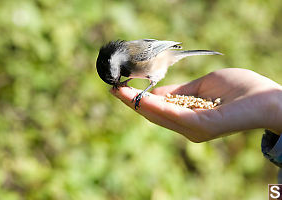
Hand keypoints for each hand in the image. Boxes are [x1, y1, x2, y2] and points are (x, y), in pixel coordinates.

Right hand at [111, 68, 281, 141]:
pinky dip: (155, 106)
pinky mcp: (201, 126)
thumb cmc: (240, 89)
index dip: (140, 100)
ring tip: (120, 93)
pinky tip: (140, 98)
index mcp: (189, 116)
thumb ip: (179, 92)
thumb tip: (155, 92)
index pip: (159, 109)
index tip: (124, 90)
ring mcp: (194, 128)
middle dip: (133, 103)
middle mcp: (188, 126)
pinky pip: (173, 115)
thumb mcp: (202, 86)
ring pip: (159, 116)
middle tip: (114, 90)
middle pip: (154, 114)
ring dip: (138, 104)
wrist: (267, 98)